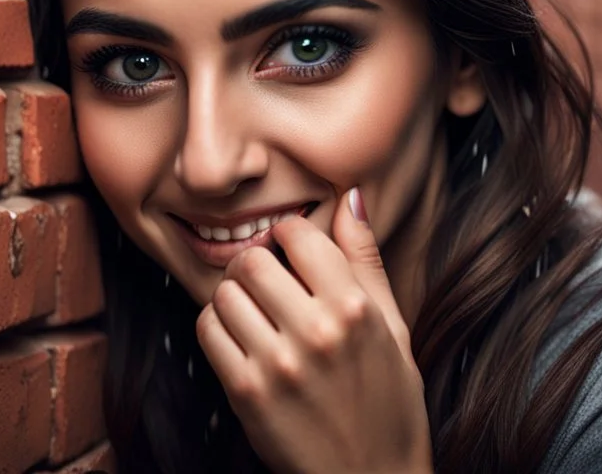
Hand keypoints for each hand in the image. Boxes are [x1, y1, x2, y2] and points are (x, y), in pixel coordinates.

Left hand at [195, 187, 433, 473]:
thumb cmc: (389, 404)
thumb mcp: (394, 329)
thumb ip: (367, 260)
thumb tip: (351, 196)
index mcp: (356, 309)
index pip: (298, 233)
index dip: (287, 235)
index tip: (289, 250)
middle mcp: (317, 332)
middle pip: (252, 260)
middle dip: (253, 263)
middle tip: (263, 279)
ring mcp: (278, 364)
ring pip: (224, 292)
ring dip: (233, 296)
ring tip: (254, 313)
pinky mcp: (246, 394)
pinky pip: (207, 330)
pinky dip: (217, 327)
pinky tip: (241, 339)